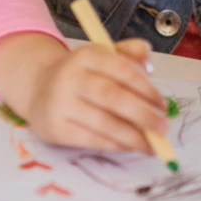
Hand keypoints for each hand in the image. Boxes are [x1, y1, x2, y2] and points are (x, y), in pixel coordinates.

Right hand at [11, 38, 166, 152]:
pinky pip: (91, 139)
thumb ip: (128, 55)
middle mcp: (70, 76)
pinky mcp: (55, 128)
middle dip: (142, 114)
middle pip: (112, 96)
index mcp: (86, 55)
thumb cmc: (82, 75)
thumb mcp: (102, 58)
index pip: (121, 69)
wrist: (38, 90)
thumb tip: (150, 65)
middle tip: (162, 128)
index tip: (162, 105)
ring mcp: (59, 103)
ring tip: (151, 144)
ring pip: (103, 122)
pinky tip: (129, 146)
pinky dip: (114, 145)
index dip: (146, 88)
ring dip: (132, 136)